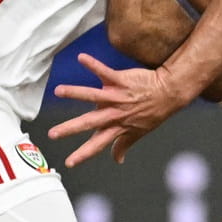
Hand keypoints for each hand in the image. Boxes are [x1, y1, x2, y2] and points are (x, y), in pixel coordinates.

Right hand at [49, 53, 193, 166]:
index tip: (69, 163)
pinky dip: (93, 65)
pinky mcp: (121, 80)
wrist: (169, 92)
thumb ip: (123, 145)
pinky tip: (81, 58)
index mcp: (117, 127)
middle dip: (71, 128)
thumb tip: (118, 160)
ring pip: (93, 95)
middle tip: (53, 134)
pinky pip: (105, 72)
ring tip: (58, 91)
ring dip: (75, 92)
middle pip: (90, 122)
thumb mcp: (139, 132)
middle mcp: (115, 113)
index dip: (83, 154)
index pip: (97, 144)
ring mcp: (117, 96)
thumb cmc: (153, 112)